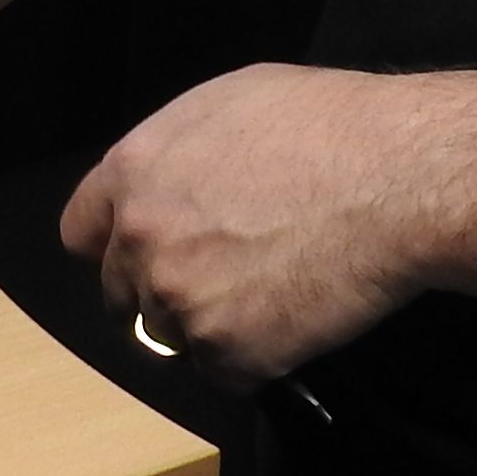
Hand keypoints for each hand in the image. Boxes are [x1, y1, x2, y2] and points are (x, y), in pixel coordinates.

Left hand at [58, 64, 476, 385]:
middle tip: (225, 277)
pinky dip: (256, 358)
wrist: (394, 177)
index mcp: (132, 173)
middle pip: (123, 293)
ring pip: (174, 335)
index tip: (145, 255)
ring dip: (211, 326)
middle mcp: (141, 241)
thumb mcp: (228, 103)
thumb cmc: (326, 125)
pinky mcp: (227, 352)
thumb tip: (172, 183)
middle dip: (164, 289)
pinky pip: (226, 372)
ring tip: (273, 293)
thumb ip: (177, 153)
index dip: (116, 246)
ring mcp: (180, 301)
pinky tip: (295, 318)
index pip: (82, 233)